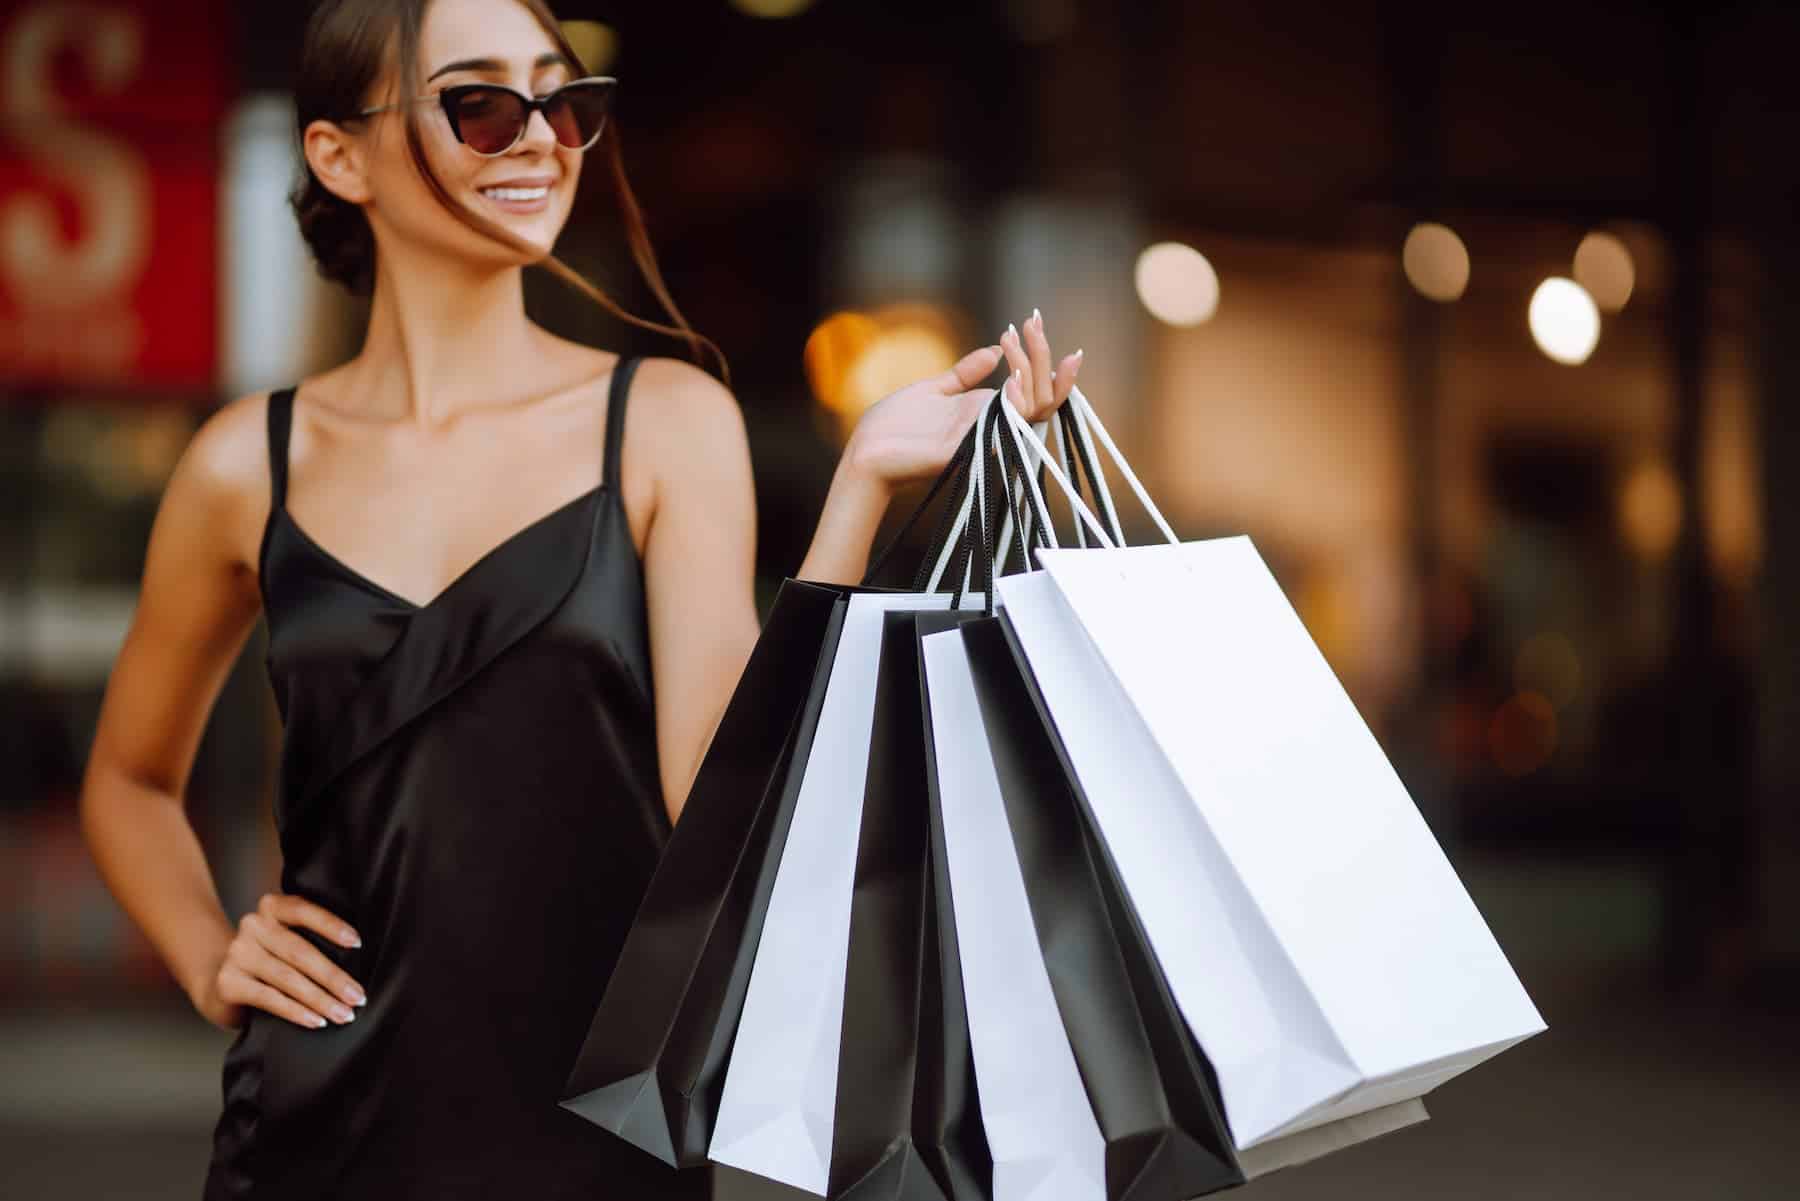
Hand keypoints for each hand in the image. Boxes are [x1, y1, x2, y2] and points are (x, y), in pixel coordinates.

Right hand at [192, 891, 366, 1030]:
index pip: (304, 911)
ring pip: (288, 978)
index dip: (332, 925)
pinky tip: (317, 1021)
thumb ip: (312, 939)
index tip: (358, 943)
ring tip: (343, 1014)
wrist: (221, 982)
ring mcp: (237, 953)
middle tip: (358, 998)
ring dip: (320, 1000)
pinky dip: (296, 1012)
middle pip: (300, 952)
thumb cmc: (272, 960)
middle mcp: (252, 925)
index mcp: (272, 907)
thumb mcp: (289, 941)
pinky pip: (269, 998)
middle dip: (334, 978)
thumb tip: (357, 960)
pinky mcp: (228, 982)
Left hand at [844, 309, 1082, 492]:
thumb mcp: (934, 389)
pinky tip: (1010, 380)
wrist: (865, 452)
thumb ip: (964, 374)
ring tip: (1014, 343)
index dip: (1045, 360)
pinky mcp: (968, 450)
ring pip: (1033, 411)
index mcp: (986, 411)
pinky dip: (1014, 406)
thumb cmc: (896, 425)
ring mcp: (983, 438)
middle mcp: (992, 425)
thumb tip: (993, 351)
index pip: (1034, 390)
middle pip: (1042, 396)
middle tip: (1032, 323)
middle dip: (1042, 356)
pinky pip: (1005, 432)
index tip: (1037, 320)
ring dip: (1030, 374)